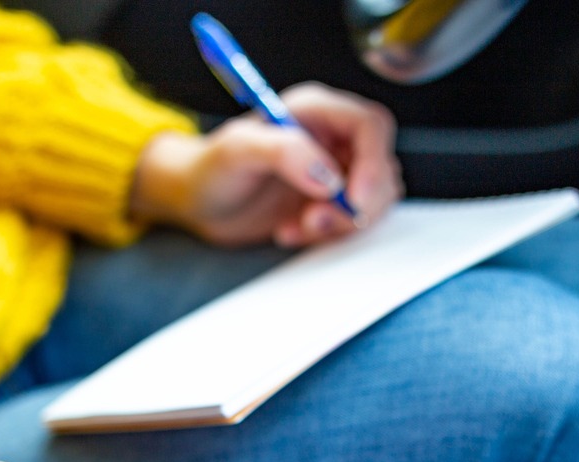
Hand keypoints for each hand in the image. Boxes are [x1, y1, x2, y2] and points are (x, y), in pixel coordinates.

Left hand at [131, 82, 402, 246]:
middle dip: (355, 203)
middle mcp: (332, 137)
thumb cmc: (210, 167)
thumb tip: (328, 176)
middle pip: (381, 167)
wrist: (197, 203)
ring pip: (373, 199)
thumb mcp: (238, 150)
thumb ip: (284, 151)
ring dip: (340, 223)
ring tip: (297, 227)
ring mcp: (334, 171)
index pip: (371, 126)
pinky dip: (329, 235)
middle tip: (314, 220)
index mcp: (316, 110)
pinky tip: (292, 232)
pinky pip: (353, 222)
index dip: (373, 163)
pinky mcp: (329, 202)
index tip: (355, 200)